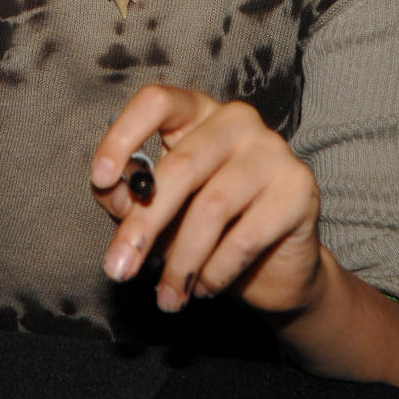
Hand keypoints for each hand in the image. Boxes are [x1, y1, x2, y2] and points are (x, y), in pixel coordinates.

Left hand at [91, 85, 322, 318]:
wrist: (277, 270)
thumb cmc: (208, 229)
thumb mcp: (160, 209)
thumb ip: (130, 195)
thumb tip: (112, 190)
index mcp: (198, 112)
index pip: (157, 102)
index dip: (123, 136)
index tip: (99, 177)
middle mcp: (236, 120)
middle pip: (181, 165)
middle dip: (143, 225)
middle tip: (118, 268)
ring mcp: (272, 151)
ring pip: (211, 208)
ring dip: (180, 262)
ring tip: (167, 296)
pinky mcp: (299, 188)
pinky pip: (245, 237)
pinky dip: (216, 271)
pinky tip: (204, 288)